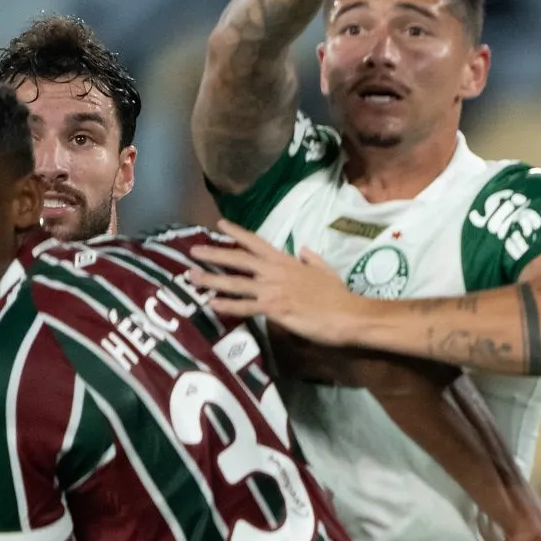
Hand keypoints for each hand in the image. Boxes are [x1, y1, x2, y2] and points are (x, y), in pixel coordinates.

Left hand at [192, 222, 365, 342]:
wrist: (349, 315)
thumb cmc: (339, 296)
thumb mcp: (327, 271)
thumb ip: (313, 259)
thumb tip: (305, 250)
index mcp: (287, 262)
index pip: (257, 243)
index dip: (237, 233)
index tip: (220, 225)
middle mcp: (275, 272)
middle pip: (239, 260)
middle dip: (214, 255)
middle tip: (193, 251)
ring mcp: (273, 290)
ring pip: (236, 282)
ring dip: (212, 279)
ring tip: (191, 276)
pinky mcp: (274, 309)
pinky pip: (245, 306)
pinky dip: (227, 305)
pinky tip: (212, 304)